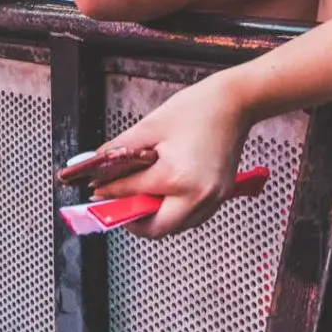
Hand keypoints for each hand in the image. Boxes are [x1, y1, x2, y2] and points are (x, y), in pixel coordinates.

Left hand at [80, 73, 248, 237]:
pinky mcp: (221, 196)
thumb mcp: (150, 126)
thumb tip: (97, 163)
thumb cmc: (198, 108)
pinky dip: (176, 214)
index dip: (109, 193)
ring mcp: (212, 199)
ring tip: (141, 199)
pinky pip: (193, 218)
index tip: (97, 192)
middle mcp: (197, 195)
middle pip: (157, 228)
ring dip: (156, 220)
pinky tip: (165, 197)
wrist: (234, 102)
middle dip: (134, 221)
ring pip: (177, 228)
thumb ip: (119, 149)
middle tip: (119, 207)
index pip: (133, 194)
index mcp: (177, 177)